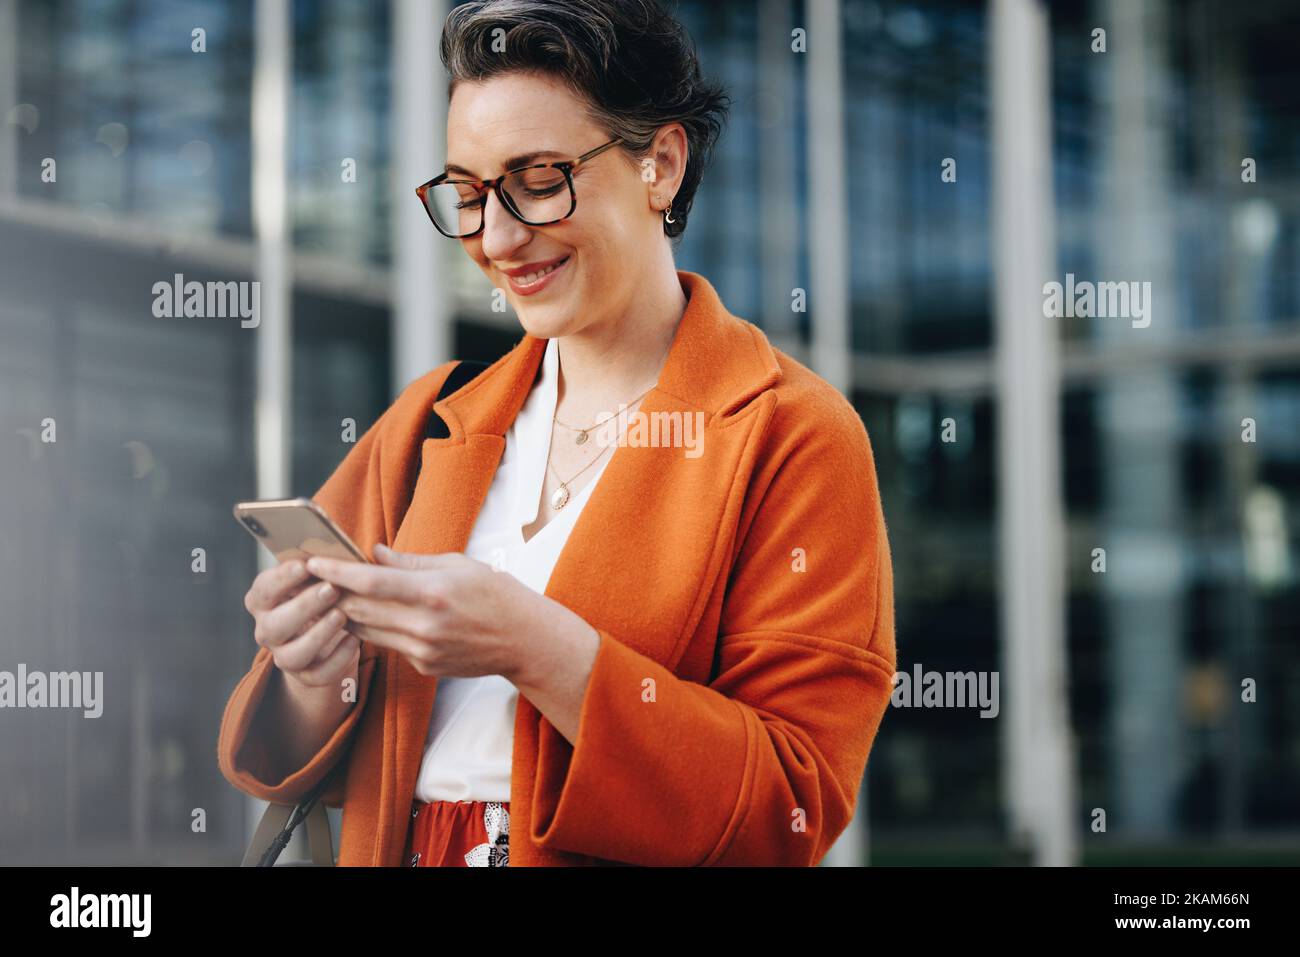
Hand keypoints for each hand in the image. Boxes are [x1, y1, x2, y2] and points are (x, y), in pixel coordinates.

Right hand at [243, 560, 358, 689]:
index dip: (281, 578)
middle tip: (331, 589)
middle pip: (274, 626)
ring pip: (291, 656)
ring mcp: (285, 656)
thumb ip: (323, 565)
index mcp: (264, 601)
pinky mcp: (307, 676)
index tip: (305, 564)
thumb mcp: (319, 577)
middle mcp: (267, 630)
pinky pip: (318, 675)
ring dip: (318, 635)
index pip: (262, 590)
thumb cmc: (323, 593)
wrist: (328, 635)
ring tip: (342, 616)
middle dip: (302, 606)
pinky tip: (354, 641)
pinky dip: (337, 660)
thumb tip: (340, 551)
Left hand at [304, 544, 564, 681]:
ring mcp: (422, 650)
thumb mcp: (456, 565)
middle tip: (313, 577)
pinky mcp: (423, 666)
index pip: (371, 582)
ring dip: (349, 613)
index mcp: (432, 592)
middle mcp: (423, 625)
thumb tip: (374, 553)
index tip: (314, 562)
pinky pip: (389, 644)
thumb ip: (410, 562)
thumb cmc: (494, 594)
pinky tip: (376, 616)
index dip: (337, 572)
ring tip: (333, 595)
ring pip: (368, 630)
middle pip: (361, 608)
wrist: (523, 640)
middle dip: (334, 592)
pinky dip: (378, 629)